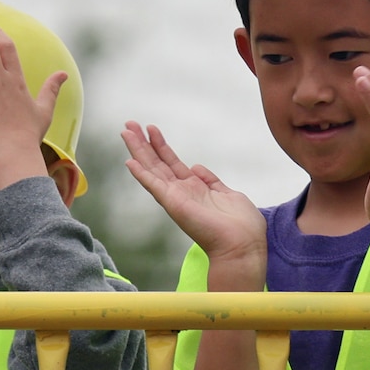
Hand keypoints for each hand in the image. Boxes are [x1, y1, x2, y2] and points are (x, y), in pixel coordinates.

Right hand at [121, 122, 267, 282]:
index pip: (172, 163)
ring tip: (126, 131)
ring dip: (138, 150)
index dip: (161, 146)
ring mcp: (176, 198)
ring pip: (152, 170)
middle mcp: (182, 192)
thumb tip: (196, 168)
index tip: (150, 129)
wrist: (243, 245)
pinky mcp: (174, 204)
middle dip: (143, 143)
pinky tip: (129, 161)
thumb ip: (211, 181)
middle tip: (129, 124)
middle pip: (157, 163)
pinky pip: (154, 186)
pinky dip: (142, 175)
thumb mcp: (228, 194)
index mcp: (195, 189)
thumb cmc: (241, 226)